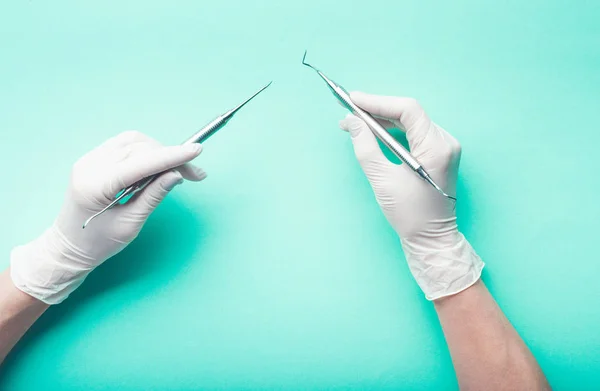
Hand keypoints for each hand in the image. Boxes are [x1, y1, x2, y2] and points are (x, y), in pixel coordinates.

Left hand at [10, 131, 206, 303]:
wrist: (68, 247)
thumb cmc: (97, 243)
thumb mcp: (130, 225)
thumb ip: (153, 196)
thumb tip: (176, 175)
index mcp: (96, 185)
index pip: (141, 162)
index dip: (171, 156)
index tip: (196, 151)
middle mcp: (90, 166)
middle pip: (140, 148)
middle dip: (170, 157)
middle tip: (194, 174)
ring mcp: (89, 159)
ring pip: (133, 141)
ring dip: (159, 152)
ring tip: (176, 170)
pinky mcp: (93, 159)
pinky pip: (124, 145)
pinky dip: (145, 151)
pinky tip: (157, 166)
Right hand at [339, 92, 483, 299]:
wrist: (432, 239)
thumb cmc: (410, 215)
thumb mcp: (382, 180)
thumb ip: (365, 147)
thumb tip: (352, 122)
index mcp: (437, 147)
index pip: (408, 109)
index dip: (378, 102)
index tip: (354, 100)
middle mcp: (445, 142)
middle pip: (409, 113)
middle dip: (378, 110)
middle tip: (349, 111)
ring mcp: (444, 148)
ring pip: (411, 122)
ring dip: (383, 120)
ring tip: (356, 122)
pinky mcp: (438, 155)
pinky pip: (414, 134)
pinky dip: (393, 131)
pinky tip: (374, 132)